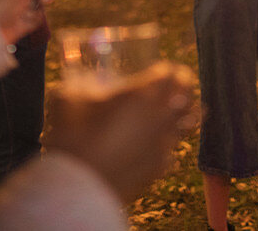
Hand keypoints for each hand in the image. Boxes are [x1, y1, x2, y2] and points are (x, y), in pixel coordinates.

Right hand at [44, 62, 197, 203]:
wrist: (78, 187)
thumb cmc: (72, 137)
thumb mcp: (68, 99)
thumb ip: (82, 87)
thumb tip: (86, 86)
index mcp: (140, 96)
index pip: (171, 74)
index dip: (168, 70)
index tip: (160, 72)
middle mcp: (158, 119)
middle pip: (190, 98)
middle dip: (184, 91)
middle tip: (173, 89)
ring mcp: (162, 147)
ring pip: (187, 127)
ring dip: (179, 117)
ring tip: (166, 116)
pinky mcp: (158, 171)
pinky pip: (170, 152)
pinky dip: (164, 145)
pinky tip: (147, 146)